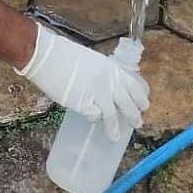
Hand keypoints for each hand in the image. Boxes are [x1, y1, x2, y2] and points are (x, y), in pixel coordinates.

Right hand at [16, 23, 149, 141]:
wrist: (48, 56)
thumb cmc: (64, 55)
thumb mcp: (91, 61)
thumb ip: (102, 75)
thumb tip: (106, 89)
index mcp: (110, 68)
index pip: (133, 85)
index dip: (140, 97)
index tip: (144, 105)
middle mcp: (108, 81)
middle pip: (127, 103)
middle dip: (133, 116)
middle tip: (137, 124)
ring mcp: (96, 93)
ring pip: (112, 115)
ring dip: (115, 128)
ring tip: (116, 137)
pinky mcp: (83, 103)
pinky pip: (93, 115)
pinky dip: (93, 118)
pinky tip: (91, 120)